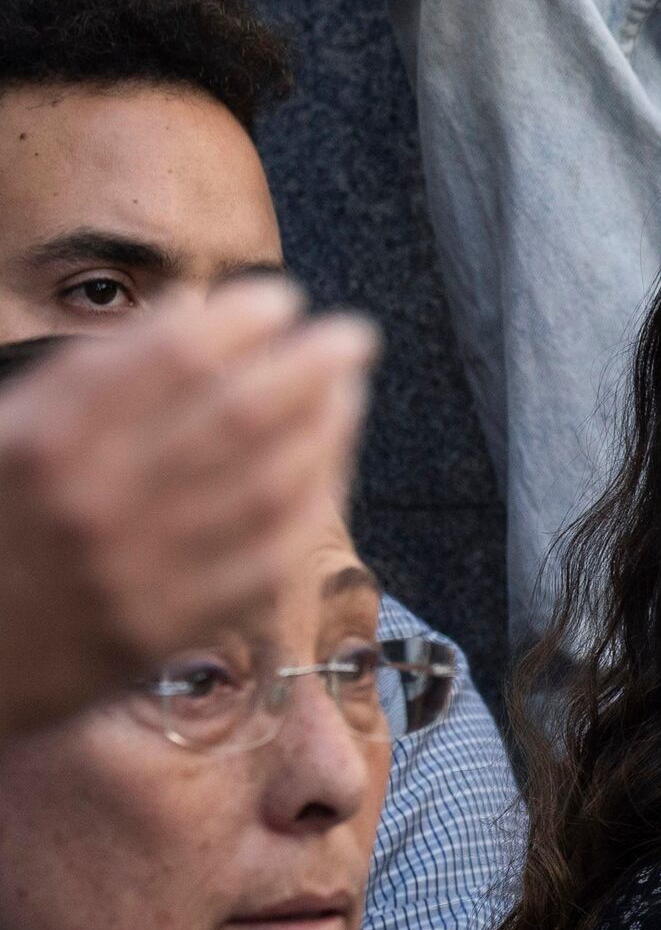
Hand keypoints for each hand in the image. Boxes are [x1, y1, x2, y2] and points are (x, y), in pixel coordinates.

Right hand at [0, 279, 375, 748]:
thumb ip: (80, 383)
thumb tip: (187, 319)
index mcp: (40, 442)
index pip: (169, 359)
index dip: (240, 321)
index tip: (280, 297)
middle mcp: (92, 503)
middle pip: (237, 417)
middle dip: (308, 367)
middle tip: (352, 335)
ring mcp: (134, 574)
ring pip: (267, 489)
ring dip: (324, 432)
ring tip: (349, 392)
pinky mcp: (162, 631)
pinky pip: (263, 563)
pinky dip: (308, 509)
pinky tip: (328, 470)